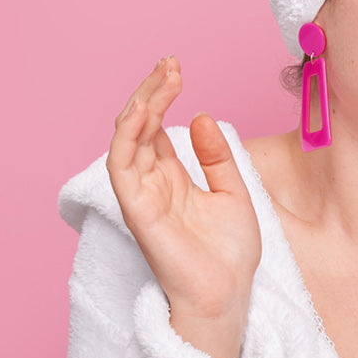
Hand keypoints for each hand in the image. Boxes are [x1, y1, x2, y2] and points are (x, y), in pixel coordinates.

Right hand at [107, 57, 262, 357]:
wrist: (228, 295)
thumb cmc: (228, 254)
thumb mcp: (233, 192)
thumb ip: (216, 157)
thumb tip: (201, 116)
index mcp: (173, 178)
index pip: (157, 128)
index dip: (163, 96)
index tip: (176, 67)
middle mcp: (152, 183)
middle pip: (139, 127)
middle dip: (151, 92)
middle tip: (169, 63)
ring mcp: (142, 196)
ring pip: (127, 140)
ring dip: (140, 105)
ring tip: (161, 77)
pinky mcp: (139, 210)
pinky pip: (123, 168)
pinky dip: (128, 137)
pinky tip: (142, 110)